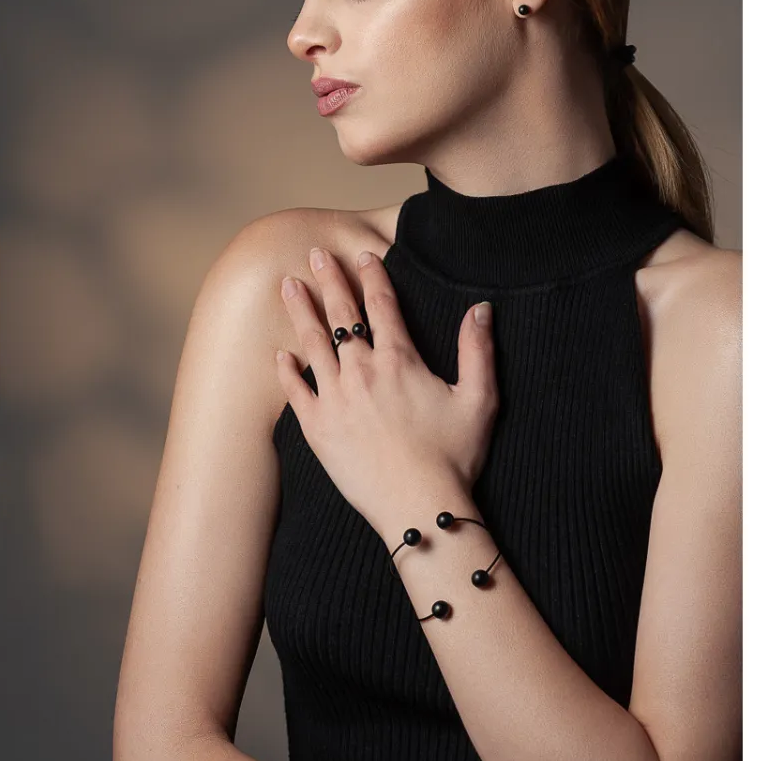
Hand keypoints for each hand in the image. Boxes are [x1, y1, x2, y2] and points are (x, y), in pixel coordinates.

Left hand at [275, 246, 499, 536]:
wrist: (418, 507)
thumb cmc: (453, 457)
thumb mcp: (479, 400)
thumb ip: (478, 350)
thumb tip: (480, 308)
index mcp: (400, 360)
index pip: (382, 305)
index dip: (372, 275)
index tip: (362, 254)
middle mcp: (362, 371)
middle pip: (341, 315)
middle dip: (329, 279)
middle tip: (316, 254)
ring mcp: (335, 399)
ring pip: (312, 344)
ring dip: (300, 311)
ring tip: (287, 285)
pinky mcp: (317, 428)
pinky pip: (296, 391)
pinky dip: (286, 370)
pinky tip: (279, 355)